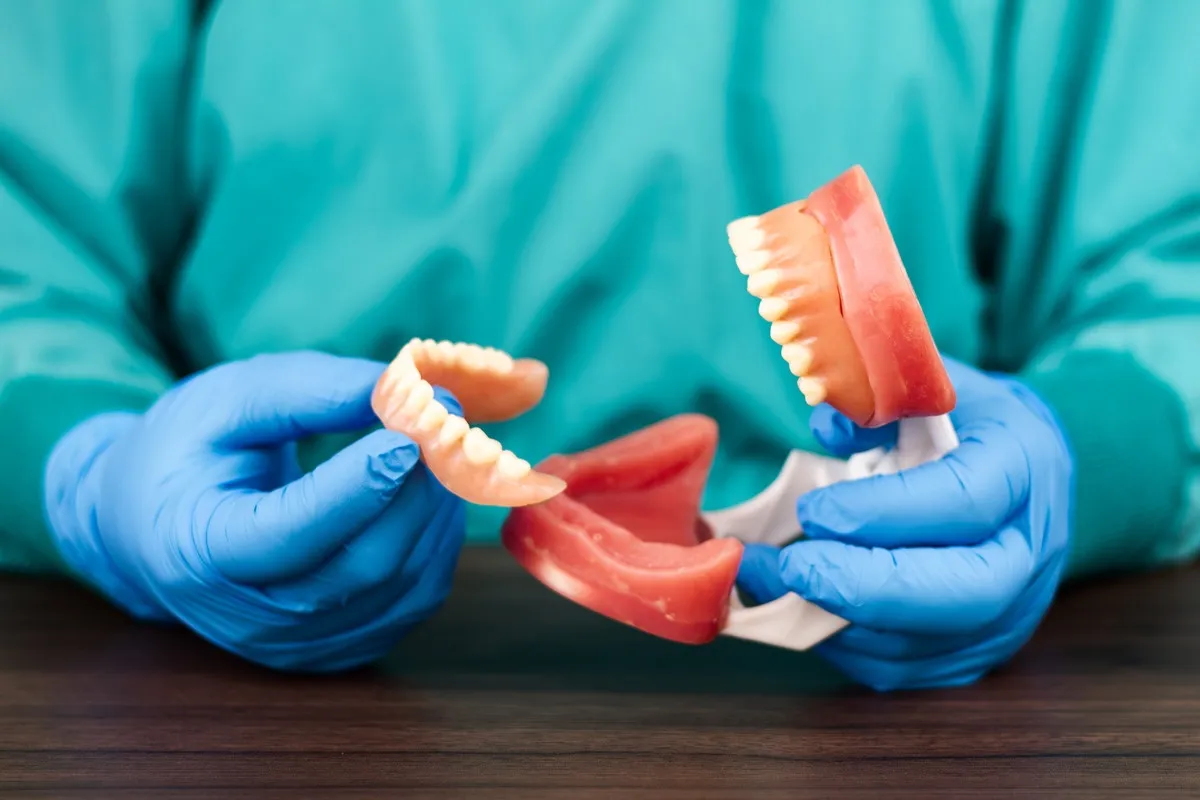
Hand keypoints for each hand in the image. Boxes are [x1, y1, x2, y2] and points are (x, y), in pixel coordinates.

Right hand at [43, 351, 464, 671]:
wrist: (156, 527)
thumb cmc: (190, 453)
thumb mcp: (226, 401)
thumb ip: (307, 391)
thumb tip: (398, 389)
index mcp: (201, 551)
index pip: (289, 533)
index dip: (355, 489)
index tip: (406, 437)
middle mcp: (252, 616)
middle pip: (361, 565)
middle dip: (414, 493)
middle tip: (443, 429)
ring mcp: (301, 644)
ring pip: (401, 586)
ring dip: (436, 515)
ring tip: (438, 453)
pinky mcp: (342, 648)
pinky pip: (414, 599)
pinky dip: (437, 543)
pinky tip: (429, 495)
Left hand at [736, 357, 1072, 690]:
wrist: (1025, 473)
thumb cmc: (969, 423)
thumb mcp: (930, 387)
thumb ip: (879, 401)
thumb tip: (828, 423)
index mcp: (1023, 467)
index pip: (962, 502)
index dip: (882, 512)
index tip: (814, 509)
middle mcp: (1028, 550)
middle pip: (961, 593)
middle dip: (862, 586)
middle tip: (788, 566)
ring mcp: (1010, 611)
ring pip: (925, 642)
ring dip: (835, 620)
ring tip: (769, 581)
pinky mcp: (975, 651)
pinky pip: (905, 667)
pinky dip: (843, 644)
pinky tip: (797, 606)